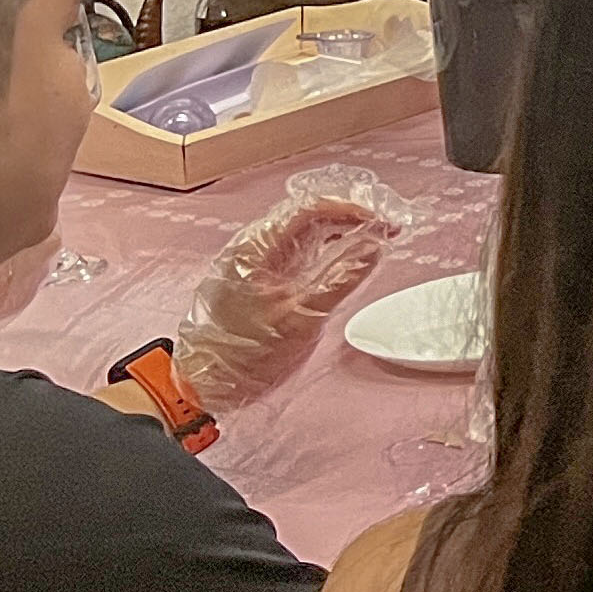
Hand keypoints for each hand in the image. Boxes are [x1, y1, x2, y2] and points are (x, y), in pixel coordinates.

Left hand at [175, 169, 411, 409]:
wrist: (205, 383)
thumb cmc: (244, 353)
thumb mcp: (302, 317)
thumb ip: (341, 278)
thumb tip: (375, 246)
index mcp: (257, 246)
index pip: (311, 208)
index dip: (352, 209)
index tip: (383, 220)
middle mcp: (254, 245)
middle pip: (310, 215)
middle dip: (352, 217)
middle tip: (387, 228)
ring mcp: (258, 261)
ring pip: (306, 233)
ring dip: (341, 233)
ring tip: (374, 242)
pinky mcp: (262, 278)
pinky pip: (300, 253)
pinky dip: (327, 251)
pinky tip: (347, 260)